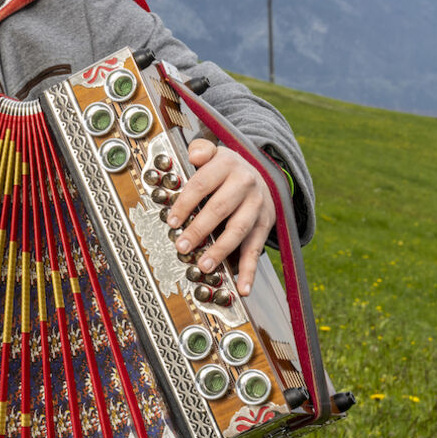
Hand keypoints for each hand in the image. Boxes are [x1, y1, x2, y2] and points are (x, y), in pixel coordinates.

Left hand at [166, 140, 274, 294]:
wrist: (262, 172)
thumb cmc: (227, 168)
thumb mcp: (214, 152)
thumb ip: (201, 149)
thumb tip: (194, 154)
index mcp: (227, 165)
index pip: (201, 185)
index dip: (185, 203)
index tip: (171, 221)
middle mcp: (245, 184)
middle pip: (220, 209)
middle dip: (199, 230)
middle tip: (182, 246)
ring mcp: (258, 205)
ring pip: (239, 229)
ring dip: (221, 250)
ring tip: (205, 265)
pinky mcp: (265, 224)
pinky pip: (257, 249)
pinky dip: (251, 271)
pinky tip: (243, 287)